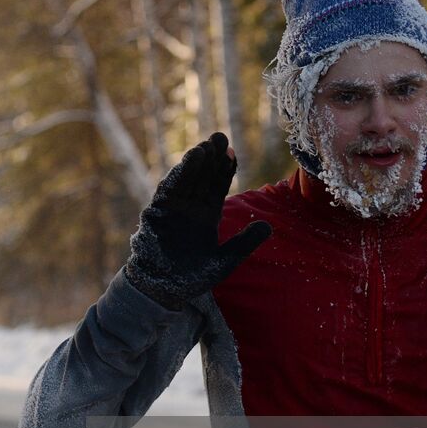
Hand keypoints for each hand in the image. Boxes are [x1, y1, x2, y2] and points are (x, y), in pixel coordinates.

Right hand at [123, 132, 271, 309]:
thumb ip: (245, 244)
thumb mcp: (225, 261)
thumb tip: (268, 226)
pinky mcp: (158, 214)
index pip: (217, 186)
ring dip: (194, 163)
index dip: (224, 169)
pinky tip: (187, 163)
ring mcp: (173, 210)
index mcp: (205, 215)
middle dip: (210, 157)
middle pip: (201, 177)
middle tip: (220, 136)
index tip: (232, 151)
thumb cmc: (191, 277)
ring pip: (185, 180)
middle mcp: (190, 208)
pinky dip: (177, 177)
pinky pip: (168, 191)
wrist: (162, 291)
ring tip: (205, 147)